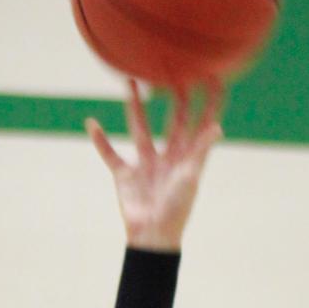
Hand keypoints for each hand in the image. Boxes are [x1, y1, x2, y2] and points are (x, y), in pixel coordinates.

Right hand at [86, 81, 223, 251]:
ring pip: (140, 128)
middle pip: (172, 120)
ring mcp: (146, 165)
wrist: (152, 238)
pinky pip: (110, 154)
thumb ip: (200, 150)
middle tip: (170, 69)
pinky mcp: (125, 176)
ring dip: (134, 106)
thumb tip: (217, 126)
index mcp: (188, 158)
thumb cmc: (176, 210)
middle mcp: (168, 157)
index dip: (208, 103)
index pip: (200, 124)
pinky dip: (100, 141)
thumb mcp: (190, 177)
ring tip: (129, 81)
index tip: (212, 76)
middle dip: (173, 96)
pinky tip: (91, 123)